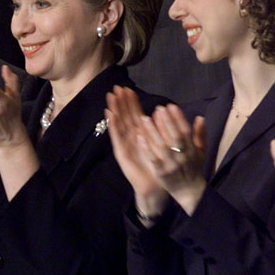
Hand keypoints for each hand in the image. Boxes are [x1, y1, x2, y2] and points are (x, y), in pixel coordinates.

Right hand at [106, 86, 168, 217]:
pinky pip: (116, 136)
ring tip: (111, 96)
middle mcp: (131, 136)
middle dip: (121, 101)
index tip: (128, 88)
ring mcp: (125, 143)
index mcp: (142, 133)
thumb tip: (159, 112)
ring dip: (114, 109)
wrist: (156, 186)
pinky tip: (109, 114)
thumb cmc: (161, 166)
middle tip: (116, 87)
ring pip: (119, 122)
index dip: (131, 101)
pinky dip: (112, 125)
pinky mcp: (121, 152)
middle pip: (125, 115)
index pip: (135, 114)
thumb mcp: (165, 144)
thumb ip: (164, 129)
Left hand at [138, 104, 206, 214]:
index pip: (185, 131)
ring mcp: (171, 164)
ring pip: (161, 146)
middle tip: (158, 108)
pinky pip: (152, 158)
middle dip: (166, 121)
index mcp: (192, 150)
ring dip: (153, 132)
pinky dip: (146, 148)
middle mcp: (182, 156)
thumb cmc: (192, 167)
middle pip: (174, 137)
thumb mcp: (200, 151)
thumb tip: (200, 117)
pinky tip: (139, 137)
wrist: (188, 190)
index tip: (171, 106)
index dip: (179, 118)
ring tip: (144, 118)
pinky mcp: (160, 172)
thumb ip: (199, 135)